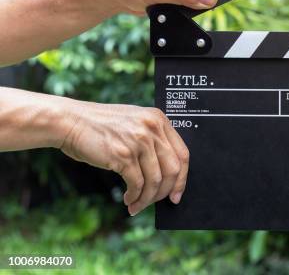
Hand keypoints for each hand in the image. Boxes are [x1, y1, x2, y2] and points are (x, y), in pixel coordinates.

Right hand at [58, 101, 188, 215]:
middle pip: (173, 169)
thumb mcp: (134, 123)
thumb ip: (152, 139)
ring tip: (136, 205)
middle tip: (156, 203)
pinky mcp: (123, 155)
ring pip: (155, 180)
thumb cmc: (100, 126)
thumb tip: (167, 175)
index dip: (182, 178)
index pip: (183, 154)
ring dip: (146, 199)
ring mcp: (139, 141)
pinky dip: (134, 197)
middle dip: (165, 192)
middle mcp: (152, 129)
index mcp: (158, 119)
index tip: (176, 194)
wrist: (70, 121)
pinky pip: (137, 184)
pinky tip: (128, 200)